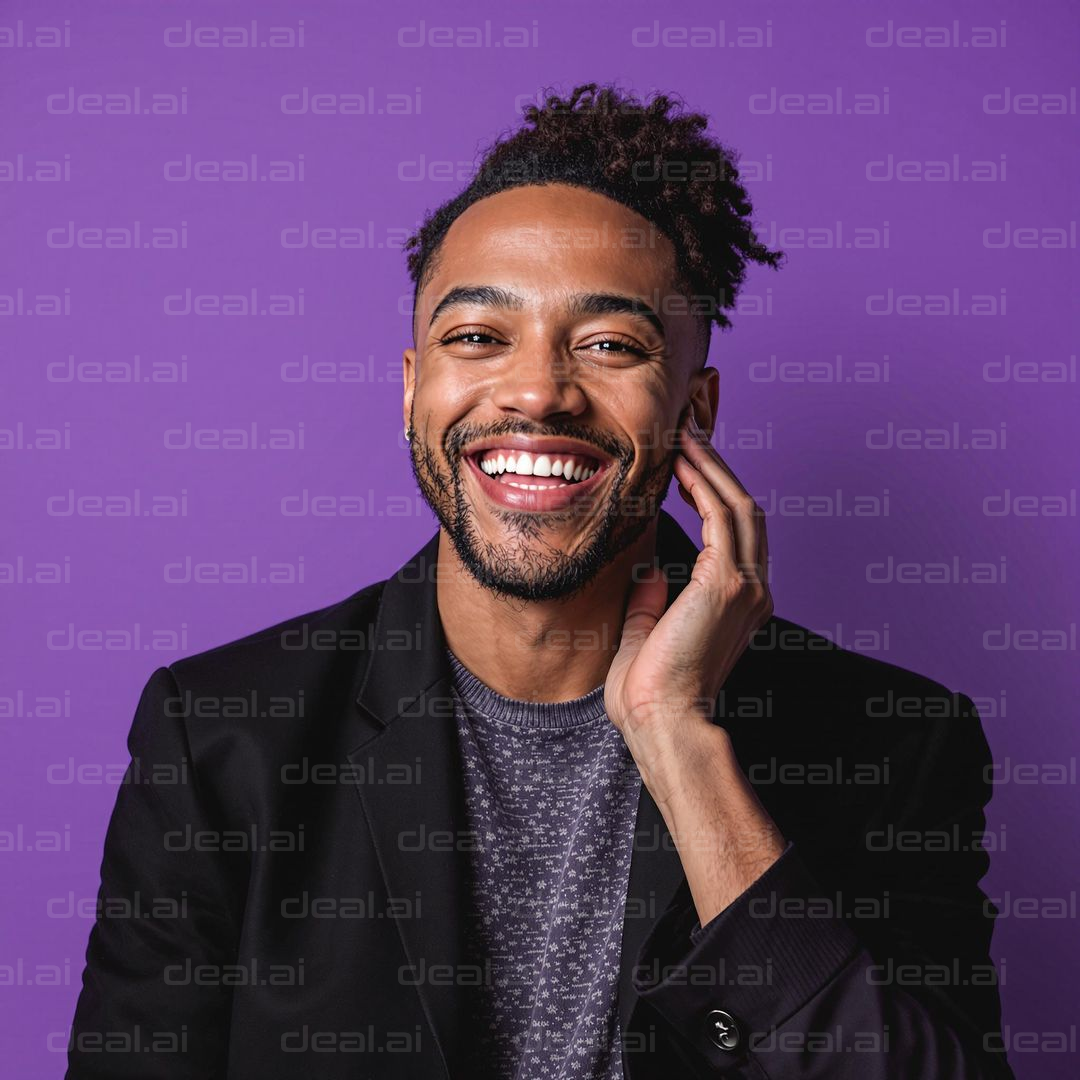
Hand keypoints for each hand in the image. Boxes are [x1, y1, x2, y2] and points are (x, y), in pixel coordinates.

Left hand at [605, 414, 773, 765]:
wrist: (662, 722)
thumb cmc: (650, 692)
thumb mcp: (646, 635)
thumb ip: (651, 603)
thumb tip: (649, 575)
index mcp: (738, 602)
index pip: (732, 532)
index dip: (712, 490)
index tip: (685, 461)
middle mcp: (752, 589)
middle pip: (743, 509)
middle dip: (717, 467)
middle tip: (688, 431)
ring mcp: (746, 585)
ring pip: (738, 505)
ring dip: (712, 465)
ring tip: (686, 433)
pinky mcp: (729, 583)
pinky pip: (723, 516)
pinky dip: (705, 483)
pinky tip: (683, 461)